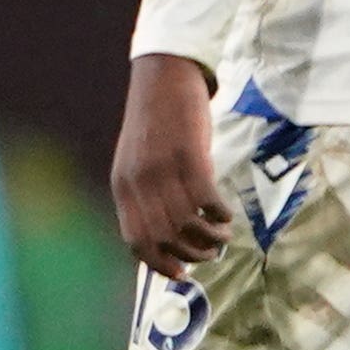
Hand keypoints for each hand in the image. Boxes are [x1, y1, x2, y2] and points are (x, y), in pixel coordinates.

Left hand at [113, 52, 232, 276]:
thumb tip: (167, 233)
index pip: (136, 240)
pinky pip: (206, 198)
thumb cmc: (155, 120)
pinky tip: (227, 214)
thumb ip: (146, 193)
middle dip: (191, 254)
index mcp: (122, 186)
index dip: (159, 263)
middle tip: (212, 254)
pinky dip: (219, 213)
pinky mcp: (190, 154)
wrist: (163, 75)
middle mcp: (139, 182)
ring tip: (224, 235)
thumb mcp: (138, 160)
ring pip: (187, 221)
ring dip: (210, 237)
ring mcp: (164, 169)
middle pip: (164, 236)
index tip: (182, 274)